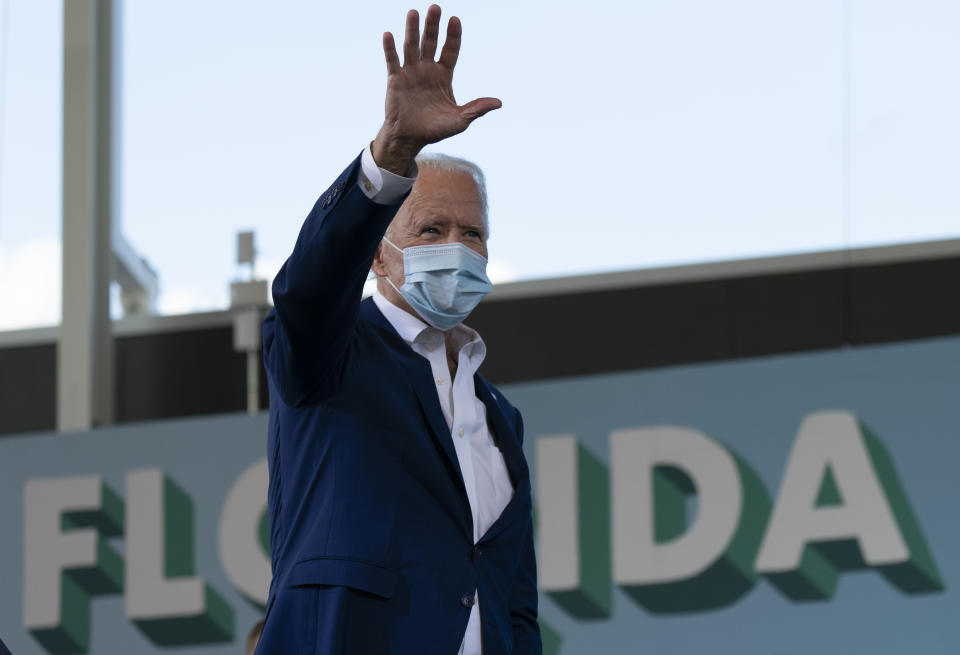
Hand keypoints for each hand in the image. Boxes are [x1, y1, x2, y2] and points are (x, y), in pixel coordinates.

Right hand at [372, 5, 500, 173]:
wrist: (409, 138)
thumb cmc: (435, 129)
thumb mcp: (459, 121)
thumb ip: (477, 109)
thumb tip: (499, 102)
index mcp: (443, 75)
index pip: (450, 50)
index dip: (453, 36)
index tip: (455, 20)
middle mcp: (427, 69)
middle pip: (430, 42)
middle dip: (433, 26)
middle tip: (435, 8)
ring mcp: (410, 72)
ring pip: (411, 46)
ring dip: (412, 30)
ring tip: (414, 12)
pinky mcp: (395, 80)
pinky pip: (392, 61)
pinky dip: (390, 48)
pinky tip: (389, 35)